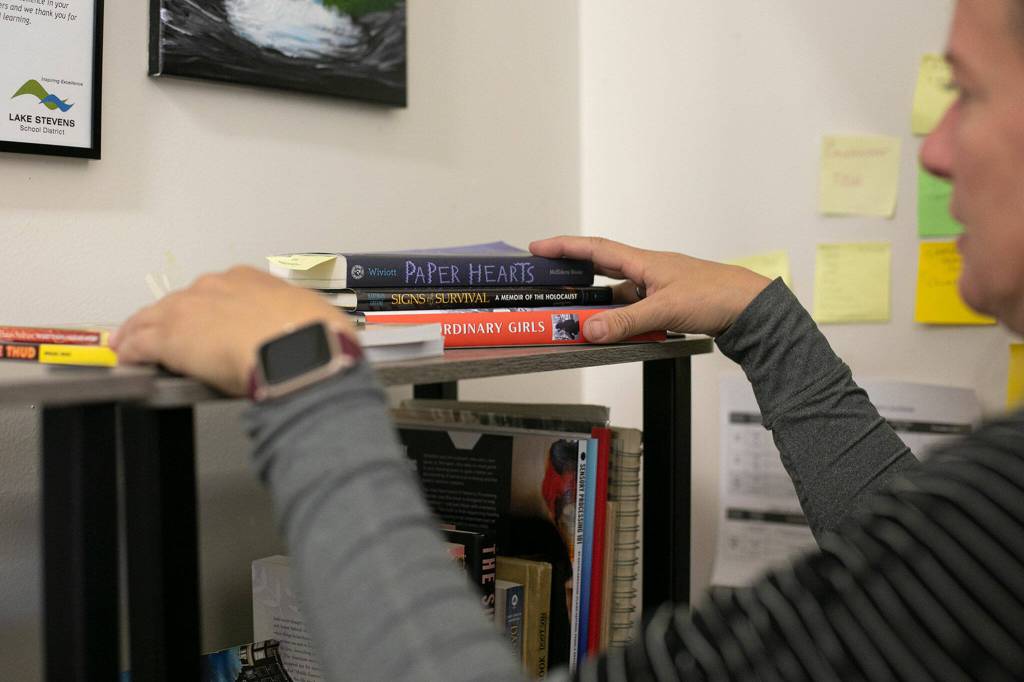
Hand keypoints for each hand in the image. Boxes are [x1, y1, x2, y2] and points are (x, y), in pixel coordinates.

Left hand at [111, 266, 356, 395]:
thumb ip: (293, 320)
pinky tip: (126, 360)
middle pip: (179, 302)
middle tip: (163, 336)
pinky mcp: (169, 338)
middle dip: (170, 319)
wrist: (298, 351)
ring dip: (139, 332)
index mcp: (248, 279)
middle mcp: (214, 287)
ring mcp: (188, 310)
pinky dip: (130, 352)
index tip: (206, 322)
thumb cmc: (313, 335)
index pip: (215, 291)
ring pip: (151, 319)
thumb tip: (304, 330)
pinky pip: (138, 344)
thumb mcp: (310, 316)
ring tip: (129, 345)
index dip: (206, 309)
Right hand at [530, 236, 770, 340]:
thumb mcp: (664, 310)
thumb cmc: (716, 295)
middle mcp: (648, 271)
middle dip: (574, 272)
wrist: (751, 308)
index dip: (564, 247)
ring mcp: (658, 287)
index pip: (595, 249)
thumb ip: (624, 322)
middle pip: (601, 267)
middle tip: (548, 278)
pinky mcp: (668, 304)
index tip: (538, 247)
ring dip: (599, 304)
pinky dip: (620, 318)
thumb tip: (588, 330)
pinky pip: (634, 309)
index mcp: (644, 262)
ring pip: (618, 293)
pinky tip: (615, 331)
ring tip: (577, 317)